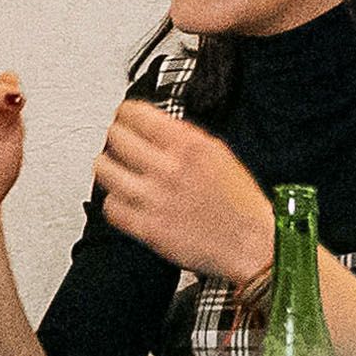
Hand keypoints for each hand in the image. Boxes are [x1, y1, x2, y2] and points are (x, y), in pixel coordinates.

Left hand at [94, 100, 275, 286]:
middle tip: (119, 144)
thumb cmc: (239, 202)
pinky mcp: (147, 228)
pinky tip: (124, 200)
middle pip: (116, 137)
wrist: (251, 242)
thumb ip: (183, 137)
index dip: (125, 114)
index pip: (134, 114)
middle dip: (116, 138)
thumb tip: (154, 126)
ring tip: (113, 170)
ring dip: (107, 167)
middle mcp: (169, 168)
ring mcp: (155, 199)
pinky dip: (114, 202)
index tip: (124, 118)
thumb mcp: (217, 153)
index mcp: (188, 145)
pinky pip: (111, 207)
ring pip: (104, 170)